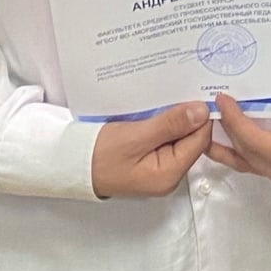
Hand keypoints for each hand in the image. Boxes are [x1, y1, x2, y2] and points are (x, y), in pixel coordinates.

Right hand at [91, 102, 211, 196]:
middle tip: (181, 93)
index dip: (201, 117)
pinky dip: (165, 126)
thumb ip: (170, 125)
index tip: (196, 94)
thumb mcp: (135, 136)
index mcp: (168, 175)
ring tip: (167, 101)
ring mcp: (159, 169)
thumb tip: (201, 112)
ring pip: (180, 138)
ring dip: (176, 120)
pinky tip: (158, 113)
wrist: (70, 164)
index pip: (199, 141)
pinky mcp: (151, 161)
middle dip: (188, 117)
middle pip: (192, 140)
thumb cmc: (96, 155)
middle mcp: (168, 176)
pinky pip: (167, 140)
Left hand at [204, 95, 270, 190]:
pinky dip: (231, 150)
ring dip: (222, 142)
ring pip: (243, 160)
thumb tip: (247, 92)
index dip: (236, 121)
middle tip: (212, 105)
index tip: (223, 100)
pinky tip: (215, 140)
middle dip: (226, 128)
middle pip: (246, 152)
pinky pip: (248, 163)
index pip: (256, 141)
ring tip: (203, 124)